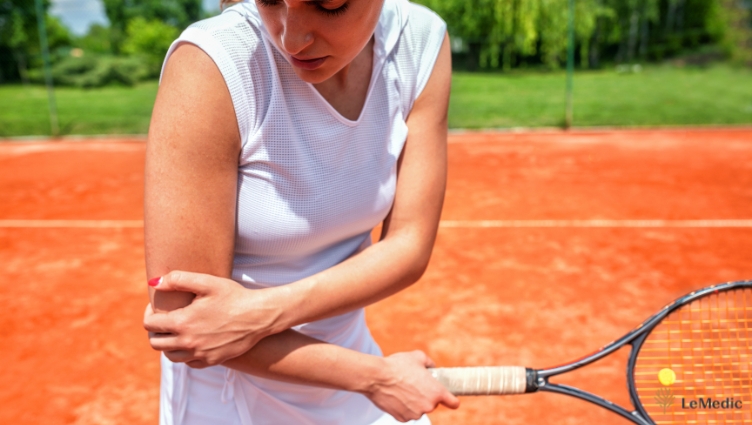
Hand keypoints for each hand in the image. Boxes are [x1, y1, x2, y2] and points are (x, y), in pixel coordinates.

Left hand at [143, 271, 282, 367]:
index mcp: (183, 322)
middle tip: (163, 319)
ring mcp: (200, 354)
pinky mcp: (212, 361)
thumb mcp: (207, 282)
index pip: (150, 324)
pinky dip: (185, 354)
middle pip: (155, 343)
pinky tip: (192, 341)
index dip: (148, 313)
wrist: (259, 316)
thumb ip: (178, 279)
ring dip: (168, 344)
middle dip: (155, 330)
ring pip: (170, 356)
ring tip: (176, 331)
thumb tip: (153, 282)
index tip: (156, 306)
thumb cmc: (234, 296)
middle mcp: (188, 342)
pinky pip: (188, 363)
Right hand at [364, 351, 459, 421]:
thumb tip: (431, 366)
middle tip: (415, 384)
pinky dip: (403, 407)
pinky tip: (396, 395)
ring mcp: (415, 414)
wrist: (377, 377)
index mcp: (436, 392)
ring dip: (414, 402)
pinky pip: (407, 413)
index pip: (453, 403)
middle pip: (432, 404)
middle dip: (426, 396)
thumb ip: (429, 363)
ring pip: (418, 409)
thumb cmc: (398, 366)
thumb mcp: (418, 357)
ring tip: (403, 388)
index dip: (451, 400)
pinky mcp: (402, 418)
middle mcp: (428, 406)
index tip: (449, 398)